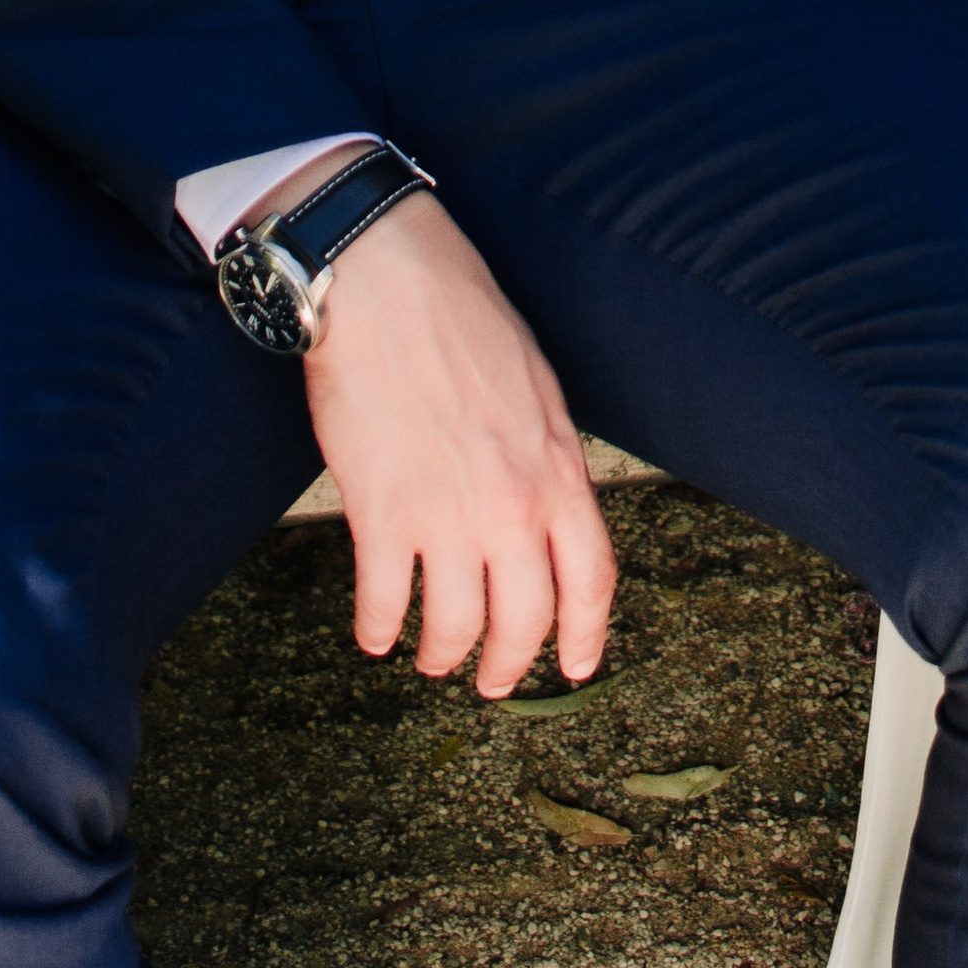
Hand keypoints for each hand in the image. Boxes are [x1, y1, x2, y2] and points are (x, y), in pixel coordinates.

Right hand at [302, 189, 615, 698]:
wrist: (391, 286)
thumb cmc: (464, 323)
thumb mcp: (538, 392)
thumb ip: (548, 462)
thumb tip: (548, 514)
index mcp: (559, 471)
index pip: (591, 580)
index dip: (585, 638)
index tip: (575, 670)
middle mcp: (513, 505)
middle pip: (525, 621)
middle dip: (509, 665)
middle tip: (492, 682)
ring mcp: (448, 515)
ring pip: (455, 627)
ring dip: (442, 655)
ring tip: (431, 659)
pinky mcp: (383, 514)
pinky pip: (385, 602)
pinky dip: (380, 629)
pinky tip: (376, 632)